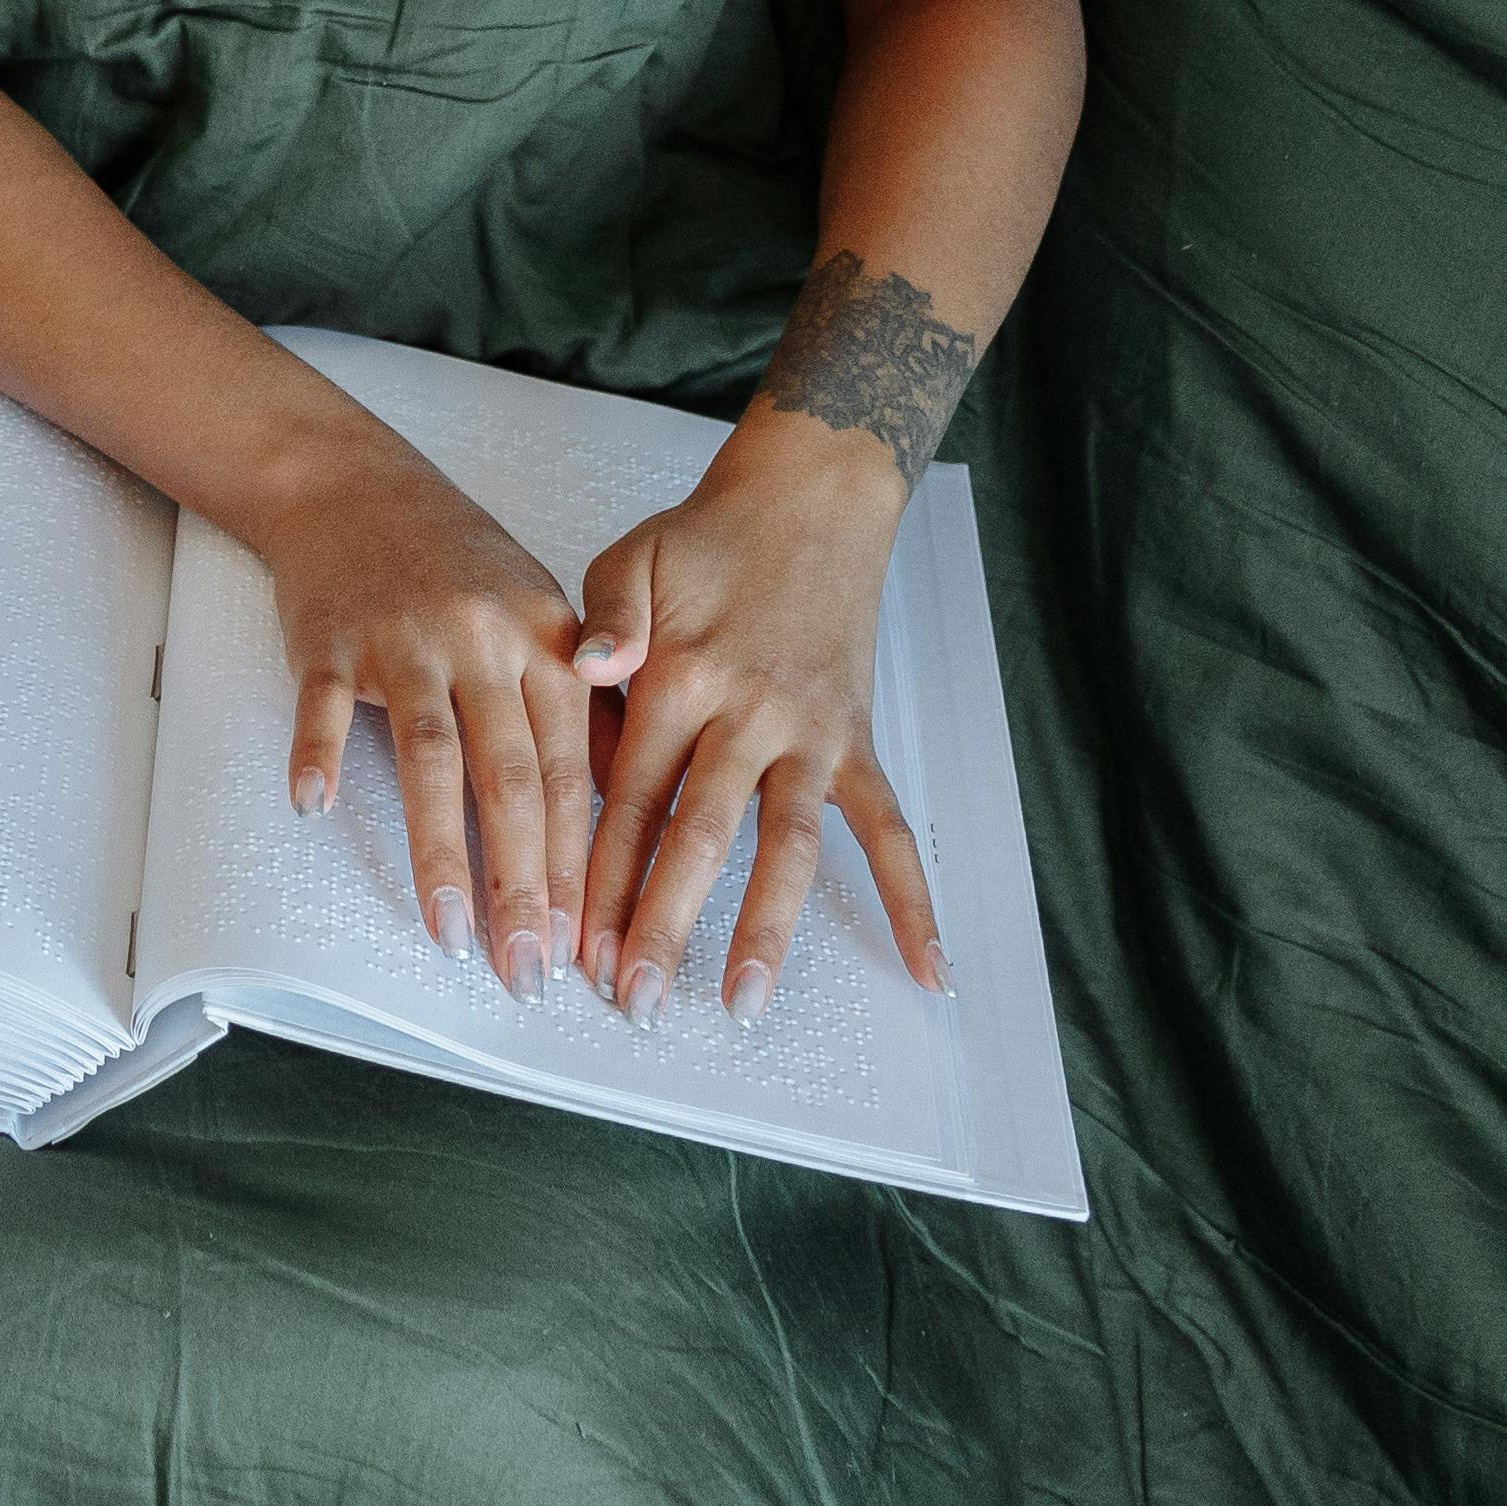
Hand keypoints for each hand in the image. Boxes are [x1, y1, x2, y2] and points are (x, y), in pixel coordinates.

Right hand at [254, 423, 608, 999]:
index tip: (586, 944)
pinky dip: (316, 754)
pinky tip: (315, 810)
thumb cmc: (456, 563)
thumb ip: (582, 706)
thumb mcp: (541, 615)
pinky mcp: (330, 637)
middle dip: (525, 885)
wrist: (353, 484)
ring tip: (450, 933)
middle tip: (529, 969)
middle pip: (512, 778)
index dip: (580, 864)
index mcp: (546, 645)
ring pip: (431, 755)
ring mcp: (405, 639)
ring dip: (441, 851)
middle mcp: (484, 642)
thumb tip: (626, 816)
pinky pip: (323, 703)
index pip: (572, 772)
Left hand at [569, 428, 940, 1018]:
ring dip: (766, 929)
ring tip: (744, 1004)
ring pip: (788, 846)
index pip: (629, 796)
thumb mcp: (630, 559)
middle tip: (633, 1000)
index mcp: (679, 678)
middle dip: (663, 924)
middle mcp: (748, 715)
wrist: (810, 501)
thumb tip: (587, 668)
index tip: (576, 941)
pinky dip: (914, 899)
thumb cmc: (705, 541)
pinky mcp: (855, 742)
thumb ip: (603, 621)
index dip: (600, 873)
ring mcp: (810, 734)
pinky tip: (931, 969)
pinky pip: (890, 830)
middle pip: (701, 836)